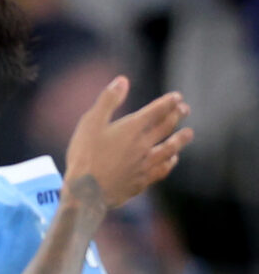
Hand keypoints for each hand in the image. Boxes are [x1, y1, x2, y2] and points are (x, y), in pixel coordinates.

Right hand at [62, 76, 191, 209]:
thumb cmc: (84, 156)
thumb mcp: (90, 123)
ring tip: (189, 133)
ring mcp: (144, 164)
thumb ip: (107, 101)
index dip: (169, 102)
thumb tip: (122, 80)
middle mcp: (143, 145)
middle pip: (166, 127)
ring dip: (181, 139)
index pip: (157, 111)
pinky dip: (170, 162)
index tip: (177, 97)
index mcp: (131, 128)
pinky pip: (162, 169)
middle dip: (177, 115)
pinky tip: (172, 159)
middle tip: (184, 109)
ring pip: (170, 148)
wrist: (85, 192)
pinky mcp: (142, 181)